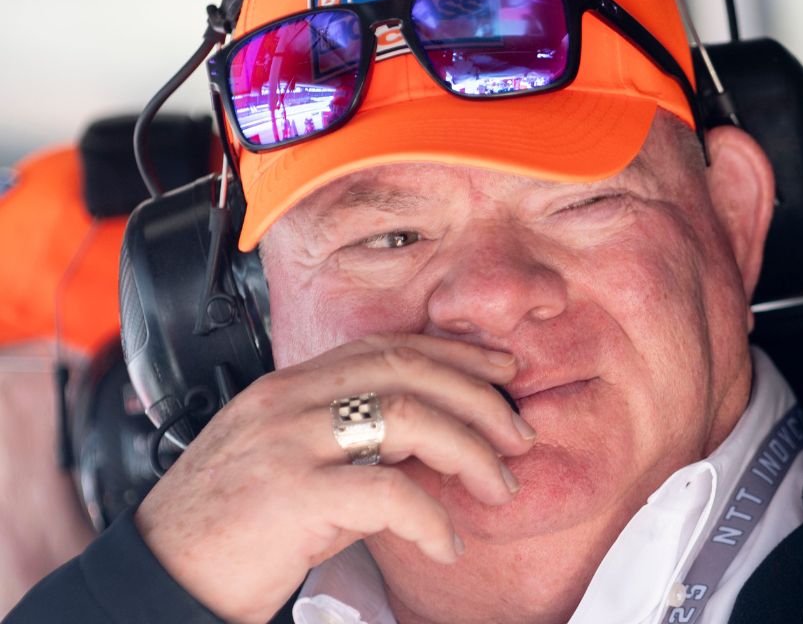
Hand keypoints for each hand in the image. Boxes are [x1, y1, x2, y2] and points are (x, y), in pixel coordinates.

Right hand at [133, 334, 533, 622]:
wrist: (163, 576)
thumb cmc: (229, 526)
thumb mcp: (293, 463)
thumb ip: (352, 442)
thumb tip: (432, 444)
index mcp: (289, 385)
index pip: (386, 345)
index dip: (455, 354)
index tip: (503, 374)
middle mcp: (288, 400)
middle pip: (408, 369)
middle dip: (479, 398)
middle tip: (519, 436)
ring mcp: (287, 443)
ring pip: (407, 416)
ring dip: (470, 451)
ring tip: (499, 487)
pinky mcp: (290, 496)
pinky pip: (387, 493)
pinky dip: (432, 517)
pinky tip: (447, 541)